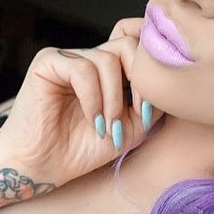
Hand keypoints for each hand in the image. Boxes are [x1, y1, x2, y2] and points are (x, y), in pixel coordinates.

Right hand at [0, 18, 162, 185]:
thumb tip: (169, 81)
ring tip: (108, 126)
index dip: (150, 71)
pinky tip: (91, 120)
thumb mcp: (133, 126)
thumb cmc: (85, 148)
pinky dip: (92, 98)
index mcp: (111, 69)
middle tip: (137, 116)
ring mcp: (69, 57)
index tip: (149, 109)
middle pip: (128, 45)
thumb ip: (152, 101)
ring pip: (108, 59)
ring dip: (113, 98)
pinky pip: (82, 68)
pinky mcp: (48, 62)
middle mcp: (91, 58)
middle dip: (138, 83)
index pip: (138, 46)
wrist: (44, 167)